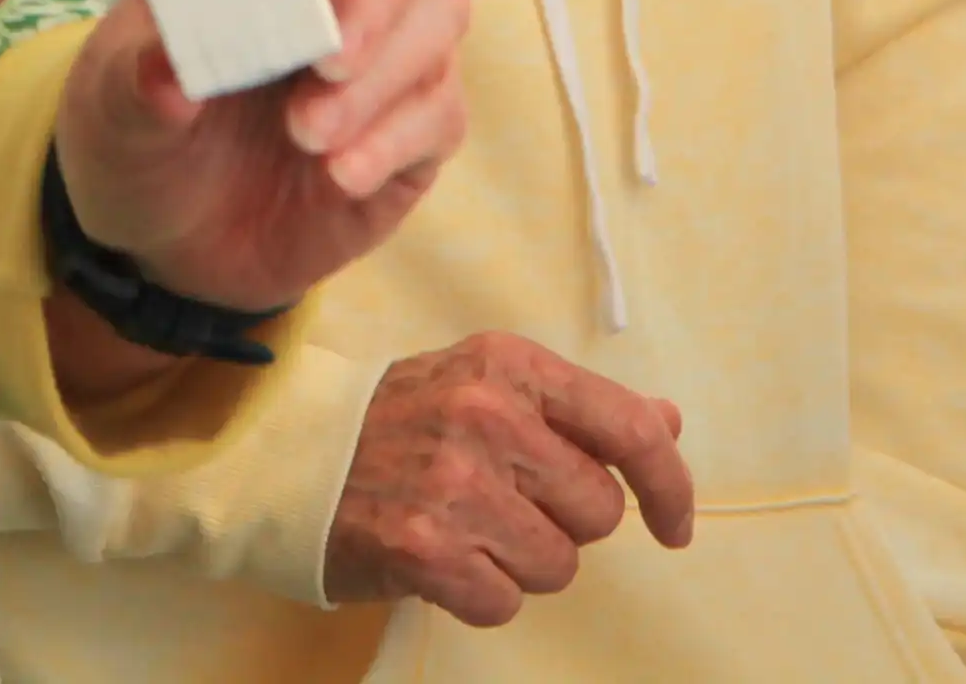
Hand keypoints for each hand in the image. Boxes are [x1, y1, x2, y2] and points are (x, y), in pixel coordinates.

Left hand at [52, 0, 469, 315]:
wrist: (170, 240)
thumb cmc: (142, 135)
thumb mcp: (113, 113)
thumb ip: (136, 86)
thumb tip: (166, 73)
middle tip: (330, 54)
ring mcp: (391, 40)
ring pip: (441, 5)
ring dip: (381, 70)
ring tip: (305, 134)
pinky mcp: (418, 121)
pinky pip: (442, 108)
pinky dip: (393, 139)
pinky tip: (338, 177)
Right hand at [326, 334, 693, 623]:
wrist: (291, 456)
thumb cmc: (401, 423)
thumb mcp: (489, 385)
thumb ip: (578, 408)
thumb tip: (666, 421)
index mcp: (510, 366)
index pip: (629, 428)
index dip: (669, 485)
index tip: (674, 524)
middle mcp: (486, 415)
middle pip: (598, 510)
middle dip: (565, 522)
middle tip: (505, 503)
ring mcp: (453, 482)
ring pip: (559, 564)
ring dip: (523, 563)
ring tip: (469, 529)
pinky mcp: (422, 548)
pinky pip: (505, 601)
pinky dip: (481, 594)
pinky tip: (444, 559)